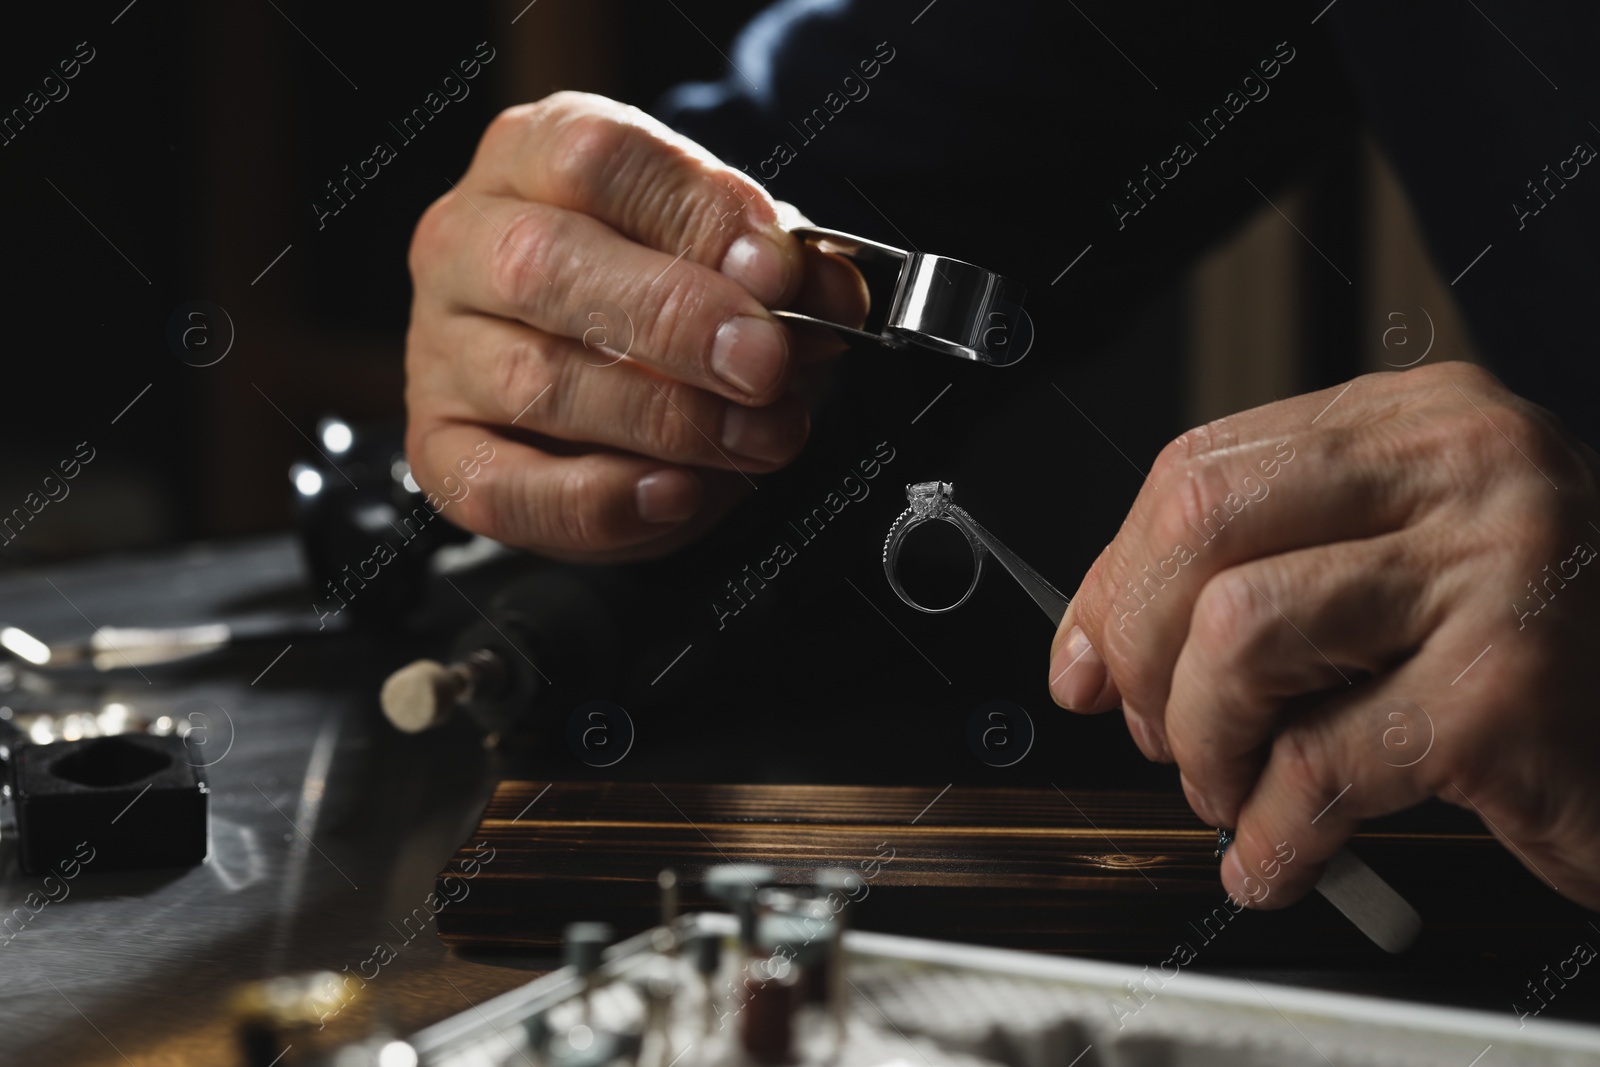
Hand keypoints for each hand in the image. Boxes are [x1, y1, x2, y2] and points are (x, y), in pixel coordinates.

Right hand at [405, 91, 866, 561]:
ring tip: (759, 437)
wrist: (626, 389)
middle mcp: (465, 243)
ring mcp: (440, 351)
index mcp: (531, 157)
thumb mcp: (736, 261)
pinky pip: (505, 488)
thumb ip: (781, 270)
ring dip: (666, 419)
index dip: (695, 214)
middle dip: (672, 318)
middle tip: (762, 363)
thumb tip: (826, 295)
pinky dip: (600, 501)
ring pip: (534, 382)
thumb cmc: (675, 300)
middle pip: (543, 263)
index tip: (778, 273)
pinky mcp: (443, 453)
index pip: (595, 159)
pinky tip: (674, 494)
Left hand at [1048, 361, 1599, 910]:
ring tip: (1234, 790)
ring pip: (1241, 634)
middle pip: (1201, 527)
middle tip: (1159, 729)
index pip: (1200, 469)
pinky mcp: (1511, 692)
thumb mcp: (1397, 569)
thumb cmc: (1548, 652)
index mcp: (1416, 423)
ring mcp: (1496, 571)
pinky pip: (1321, 766)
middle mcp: (1462, 470)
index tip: (1087, 657)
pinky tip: (1280, 857)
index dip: (1116, 578)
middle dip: (1141, 652)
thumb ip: (1258, 576)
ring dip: (1204, 741)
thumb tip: (1093, 645)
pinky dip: (1271, 835)